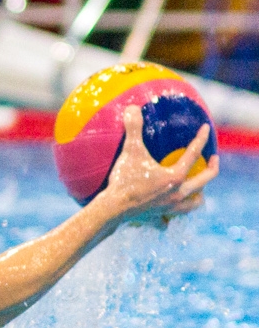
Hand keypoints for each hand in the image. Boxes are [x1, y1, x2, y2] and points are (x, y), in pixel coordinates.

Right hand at [92, 106, 218, 225]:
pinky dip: (170, 217)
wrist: (113, 208)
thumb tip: (132, 108)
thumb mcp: (130, 152)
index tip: (206, 129)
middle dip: (212, 168)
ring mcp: (170, 207)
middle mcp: (178, 193)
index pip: (193, 154)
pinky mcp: (157, 217)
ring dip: (198, 196)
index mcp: (175, 176)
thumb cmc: (124, 180)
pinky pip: (168, 219)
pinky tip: (168, 216)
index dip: (200, 139)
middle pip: (204, 180)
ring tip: (198, 190)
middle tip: (214, 159)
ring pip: (193, 203)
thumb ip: (133, 129)